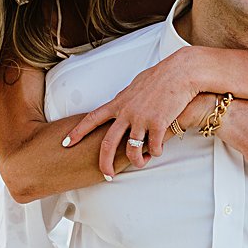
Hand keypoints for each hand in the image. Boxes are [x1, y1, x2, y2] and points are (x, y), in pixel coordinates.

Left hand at [64, 50, 198, 176]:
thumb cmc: (161, 76)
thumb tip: (124, 104)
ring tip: (142, 161)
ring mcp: (142, 119)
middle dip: (104, 163)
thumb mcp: (136, 86)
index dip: (78, 132)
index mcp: (119, 103)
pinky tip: (159, 149)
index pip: (92, 119)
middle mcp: (127, 113)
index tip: (66, 142)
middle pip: (108, 143)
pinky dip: (156, 152)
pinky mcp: (158, 124)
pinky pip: (154, 148)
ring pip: (132, 150)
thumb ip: (127, 99)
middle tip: (106, 175)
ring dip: (137, 161)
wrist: (181, 72)